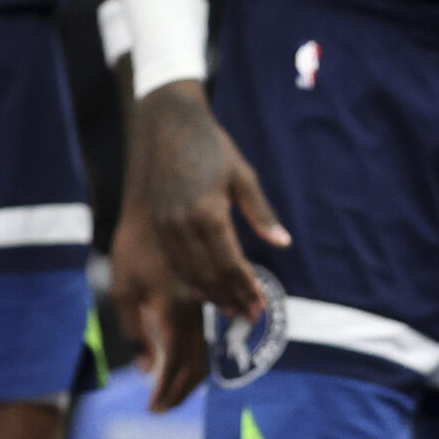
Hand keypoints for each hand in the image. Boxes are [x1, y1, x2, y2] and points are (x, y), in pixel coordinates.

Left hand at [110, 195, 209, 410]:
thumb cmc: (133, 243)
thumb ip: (133, 329)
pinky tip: (180, 360)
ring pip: (206, 350)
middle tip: (162, 407)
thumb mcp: (123, 285)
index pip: (176, 363)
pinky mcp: (203, 293)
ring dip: (191, 377)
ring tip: (171, 391)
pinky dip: (197, 354)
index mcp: (172, 309)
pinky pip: (206, 333)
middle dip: (180, 392)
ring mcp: (202, 302)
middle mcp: (194, 310)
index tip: (153, 409)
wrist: (160, 204)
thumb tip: (144, 370)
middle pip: (197, 364)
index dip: (167, 391)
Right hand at [128, 81, 287, 323]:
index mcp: (208, 212)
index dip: (246, 287)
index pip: (230, 263)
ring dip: (211, 293)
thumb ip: (260, 212)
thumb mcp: (242, 175)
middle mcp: (182, 224)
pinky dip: (191, 278)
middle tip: (249, 315)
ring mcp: (165, 224)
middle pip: (209, 273)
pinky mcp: (155, 220)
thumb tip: (283, 242)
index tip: (261, 305)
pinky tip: (204, 288)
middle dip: (231, 297)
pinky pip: (174, 259)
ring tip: (230, 310)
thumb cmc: (211, 145)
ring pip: (189, 271)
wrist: (167, 123)